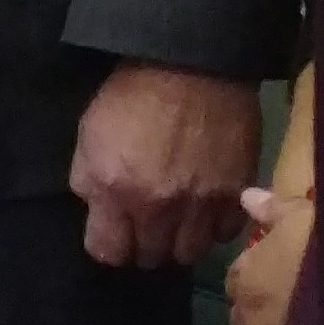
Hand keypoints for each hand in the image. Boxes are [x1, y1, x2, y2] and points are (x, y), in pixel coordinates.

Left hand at [70, 61, 259, 268]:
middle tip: (143, 222)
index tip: (111, 232)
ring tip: (174, 220)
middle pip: (149, 257)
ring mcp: (201, 205)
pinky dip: (212, 227)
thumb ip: (89, 181)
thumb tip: (98, 211)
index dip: (107, 244)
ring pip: (189, 255)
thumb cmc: (129, 96)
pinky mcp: (236, 196)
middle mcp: (158, 207)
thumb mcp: (87, 135)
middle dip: (141, 244)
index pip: (107, 251)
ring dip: (178, 241)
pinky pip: (224, 235)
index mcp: (114, 190)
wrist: (191, 67)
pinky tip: (203, 209)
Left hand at [231, 183, 314, 324]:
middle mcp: (246, 318)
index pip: (239, 277)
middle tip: (293, 306)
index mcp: (245, 278)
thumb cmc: (320, 257)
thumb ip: (276, 211)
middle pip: (246, 315)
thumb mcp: (305, 221)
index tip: (281, 274)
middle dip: (263, 312)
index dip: (260, 275)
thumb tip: (248, 197)